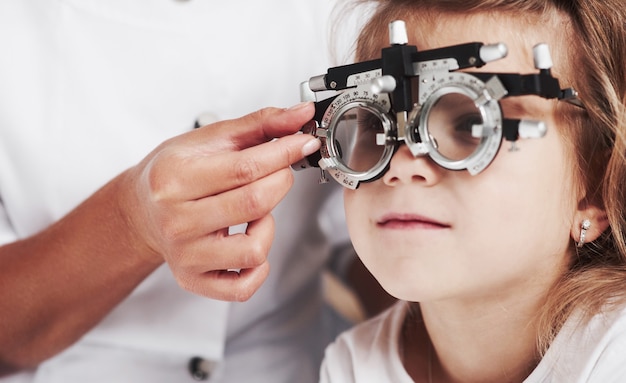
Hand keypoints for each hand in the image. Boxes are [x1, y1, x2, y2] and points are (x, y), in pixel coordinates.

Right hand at [120, 103, 319, 299]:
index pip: (244, 168)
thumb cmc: (175, 172)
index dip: (284, 154)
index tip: (304, 143)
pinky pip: (243, 287)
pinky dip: (259, 267)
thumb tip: (301, 114)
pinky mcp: (193, 280)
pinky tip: (250, 242)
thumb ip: (259, 124)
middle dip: (280, 182)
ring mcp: (185, 256)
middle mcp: (176, 221)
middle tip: (277, 172)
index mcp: (174, 179)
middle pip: (254, 204)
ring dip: (269, 226)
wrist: (141, 210)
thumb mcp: (209, 139)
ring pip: (254, 250)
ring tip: (255, 212)